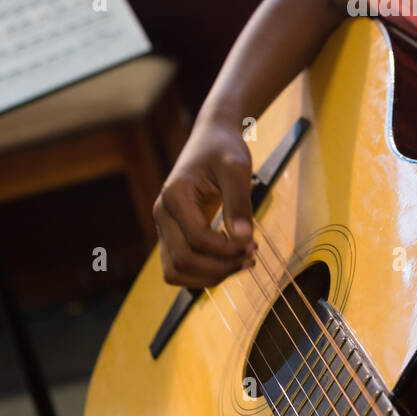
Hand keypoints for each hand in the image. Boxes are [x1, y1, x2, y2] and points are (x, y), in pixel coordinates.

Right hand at [153, 117, 256, 286]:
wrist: (211, 138)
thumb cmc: (224, 148)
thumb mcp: (237, 168)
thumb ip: (239, 202)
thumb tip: (244, 238)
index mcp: (175, 195)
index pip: (197, 239)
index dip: (227, 249)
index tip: (253, 243)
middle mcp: (162, 213)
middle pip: (182, 262)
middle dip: (219, 268)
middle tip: (250, 257)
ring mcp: (164, 226)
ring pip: (175, 272)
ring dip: (209, 277)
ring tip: (241, 263)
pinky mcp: (173, 233)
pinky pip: (180, 266)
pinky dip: (203, 273)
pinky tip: (229, 261)